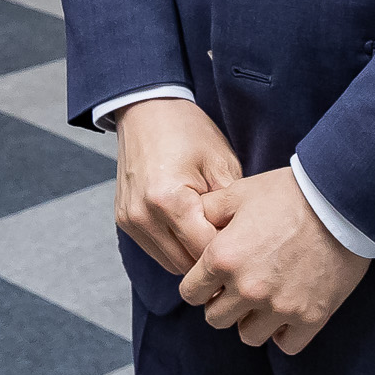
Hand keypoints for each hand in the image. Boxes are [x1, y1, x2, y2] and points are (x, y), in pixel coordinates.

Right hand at [114, 97, 242, 275]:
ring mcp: (130, 220)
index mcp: (168, 200)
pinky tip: (192, 230)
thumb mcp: (221, 164)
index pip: (206, 251)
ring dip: (193, 257)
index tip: (250, 246)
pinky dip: (176, 247)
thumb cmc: (187, 131)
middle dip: (212, 260)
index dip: (231, 252)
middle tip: (235, 245)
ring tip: (214, 237)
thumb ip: (230, 210)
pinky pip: (156, 250)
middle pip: (187, 265)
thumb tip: (241, 246)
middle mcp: (143, 215)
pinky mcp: (124, 220)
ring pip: (171, 263)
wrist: (146, 109)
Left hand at [177, 168, 370, 354]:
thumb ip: (208, 211)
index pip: (190, 293)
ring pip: (248, 336)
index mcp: (223, 258)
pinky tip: (287, 310)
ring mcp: (279, 306)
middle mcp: (247, 288)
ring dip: (251, 320)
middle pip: (215, 319)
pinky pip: (286, 344)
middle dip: (221, 304)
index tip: (212, 279)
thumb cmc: (287, 193)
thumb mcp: (238, 193)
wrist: (340, 203)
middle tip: (237, 287)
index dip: (198, 285)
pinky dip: (284, 333)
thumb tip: (192, 222)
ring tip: (263, 299)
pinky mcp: (311, 317)